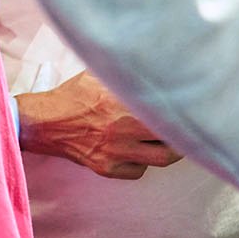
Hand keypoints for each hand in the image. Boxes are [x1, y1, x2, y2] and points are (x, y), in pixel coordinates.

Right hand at [16, 70, 181, 179]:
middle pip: (170, 142)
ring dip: (168, 151)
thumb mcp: (99, 76)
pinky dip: (142, 162)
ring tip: (170, 141)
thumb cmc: (74, 95)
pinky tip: (137, 150)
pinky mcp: (107, 169)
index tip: (194, 109)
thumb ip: (126, 76)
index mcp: (121, 103)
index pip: (165, 112)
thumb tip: (156, 66)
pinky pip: (138, 171)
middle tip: (186, 129)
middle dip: (181, 136)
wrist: (44, 122)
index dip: (183, 113)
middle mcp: (121, 129)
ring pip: (159, 159)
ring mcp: (115, 153)